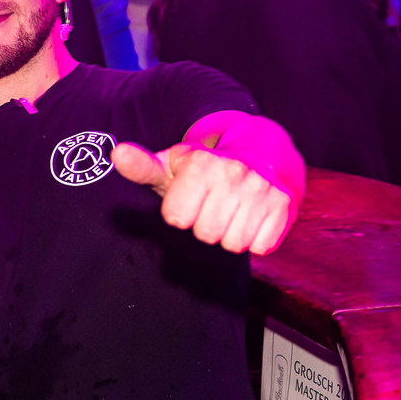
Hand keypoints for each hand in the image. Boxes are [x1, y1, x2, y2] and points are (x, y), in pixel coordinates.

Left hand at [112, 142, 294, 255]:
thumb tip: (115, 154)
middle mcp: (234, 172)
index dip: (179, 212)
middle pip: (205, 234)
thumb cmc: (205, 167)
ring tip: (231, 209)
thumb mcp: (170, 165)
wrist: (261, 152)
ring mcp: (263, 188)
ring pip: (233, 244)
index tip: (189, 196)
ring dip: (229, 233)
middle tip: (213, 203)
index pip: (176, 218)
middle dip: (205, 224)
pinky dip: (254, 239)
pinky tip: (251, 216)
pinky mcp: (284, 205)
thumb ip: (141, 167)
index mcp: (201, 163)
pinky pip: (260, 247)